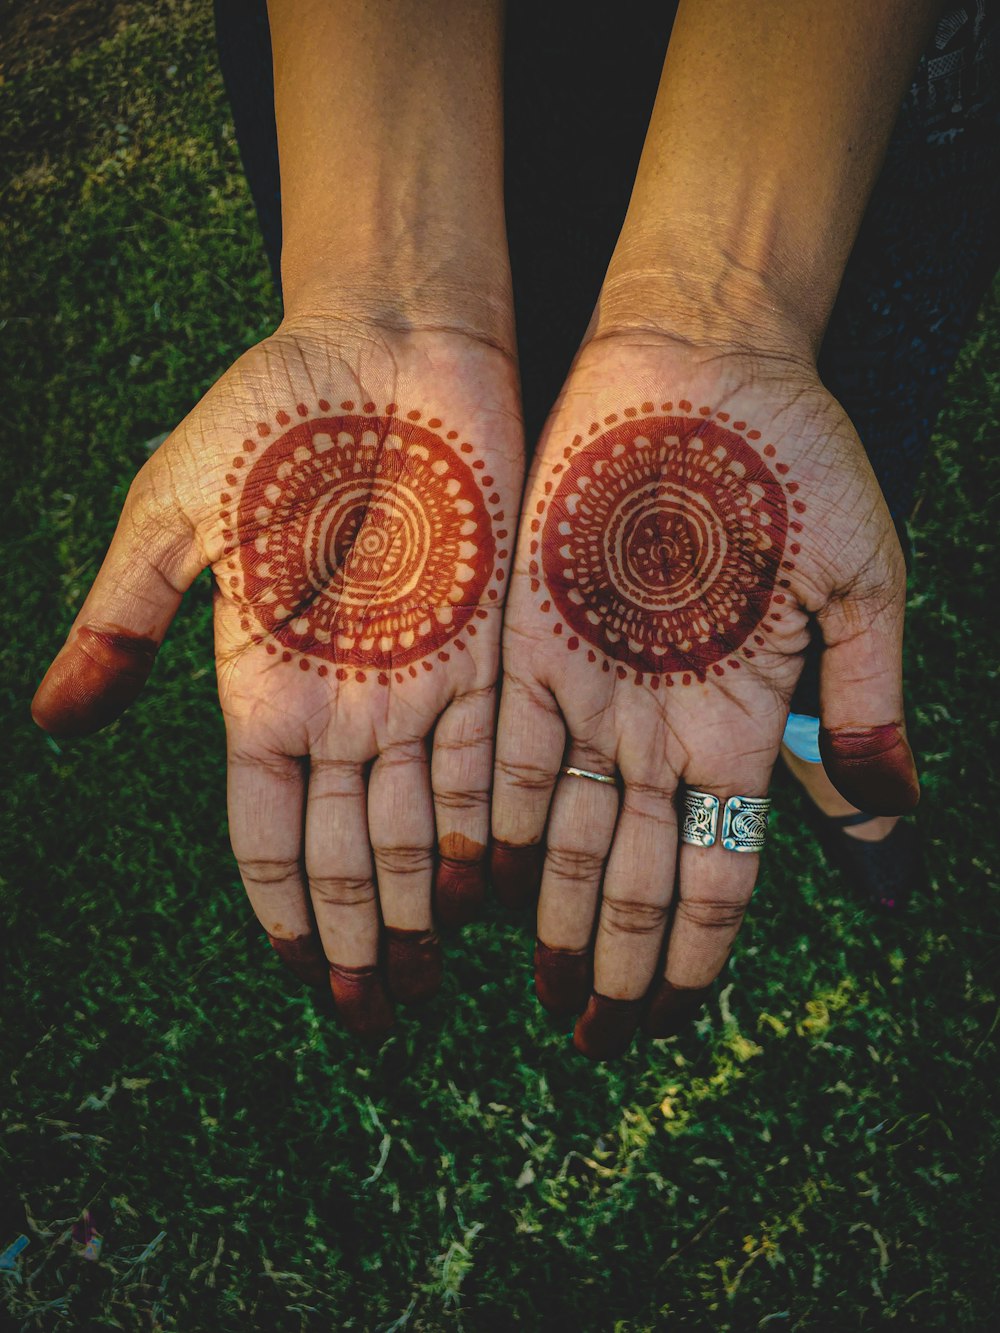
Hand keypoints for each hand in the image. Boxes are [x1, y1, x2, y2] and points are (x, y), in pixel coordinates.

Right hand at [33, 321, 521, 1035]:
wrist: (385, 344)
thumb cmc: (272, 416)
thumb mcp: (176, 515)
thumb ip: (127, 620)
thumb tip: (47, 724)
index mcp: (263, 684)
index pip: (266, 828)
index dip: (280, 907)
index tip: (300, 979)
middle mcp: (344, 702)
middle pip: (345, 850)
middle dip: (359, 936)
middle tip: (377, 1022)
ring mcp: (418, 680)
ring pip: (416, 823)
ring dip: (420, 908)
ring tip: (429, 986)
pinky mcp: (487, 646)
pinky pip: (489, 756)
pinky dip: (485, 826)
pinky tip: (487, 894)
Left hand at [491, 336, 917, 1058]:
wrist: (701, 363)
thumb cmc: (794, 460)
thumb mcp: (859, 583)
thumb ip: (862, 705)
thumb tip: (894, 822)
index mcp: (739, 719)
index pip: (720, 867)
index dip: (700, 951)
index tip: (676, 1020)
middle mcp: (658, 721)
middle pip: (636, 872)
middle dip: (618, 958)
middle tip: (595, 1038)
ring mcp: (589, 684)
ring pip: (568, 832)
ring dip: (556, 915)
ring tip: (545, 991)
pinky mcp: (526, 637)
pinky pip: (504, 750)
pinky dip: (495, 822)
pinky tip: (482, 888)